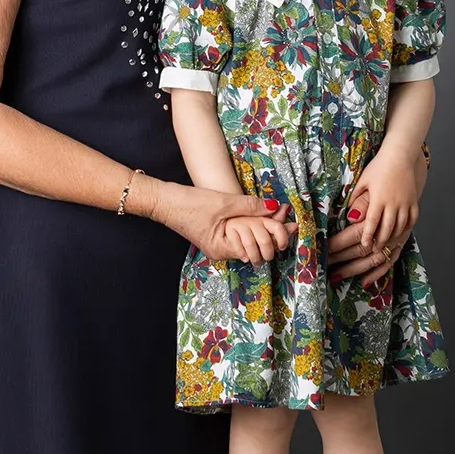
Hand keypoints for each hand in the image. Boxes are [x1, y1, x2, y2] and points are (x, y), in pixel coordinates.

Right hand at [147, 180, 294, 262]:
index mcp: (223, 249)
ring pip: (247, 239)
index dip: (275, 234)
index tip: (291, 224)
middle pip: (255, 246)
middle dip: (272, 233)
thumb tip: (276, 207)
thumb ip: (251, 206)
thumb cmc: (189, 204)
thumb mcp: (224, 203)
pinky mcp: (214, 236)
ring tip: (276, 215)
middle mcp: (221, 252)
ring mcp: (217, 245)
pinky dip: (249, 225)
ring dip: (260, 228)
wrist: (163, 201)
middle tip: (288, 219)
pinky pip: (238, 234)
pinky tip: (258, 215)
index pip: (258, 246)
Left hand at [346, 149, 418, 252]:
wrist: (399, 156)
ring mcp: (405, 203)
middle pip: (387, 228)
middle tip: (375, 250)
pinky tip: (402, 233)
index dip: (368, 236)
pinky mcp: (414, 201)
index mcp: (378, 199)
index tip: (365, 245)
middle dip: (381, 241)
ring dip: (394, 237)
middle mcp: (393, 203)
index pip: (372, 222)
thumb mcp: (363, 181)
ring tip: (387, 245)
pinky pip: (412, 219)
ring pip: (401, 226)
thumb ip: (356, 197)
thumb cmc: (378, 167)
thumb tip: (348, 214)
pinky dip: (407, 228)